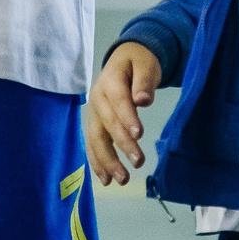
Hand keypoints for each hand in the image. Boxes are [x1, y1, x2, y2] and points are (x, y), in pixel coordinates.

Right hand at [84, 40, 162, 185]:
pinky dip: (97, 163)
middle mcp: (98, 98)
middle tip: (139, 162)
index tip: (139, 135)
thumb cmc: (138, 62)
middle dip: (122, 144)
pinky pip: (93, 145)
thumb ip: (145, 81)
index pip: (118, 101)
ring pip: (96, 139)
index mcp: (110, 81)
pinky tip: (106, 180)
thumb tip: (143, 100)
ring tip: (122, 179)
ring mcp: (94, 113)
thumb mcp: (145, 64)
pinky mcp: (95, 125)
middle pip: (108, 124)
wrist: (124, 60)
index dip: (127, 118)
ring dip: (107, 161)